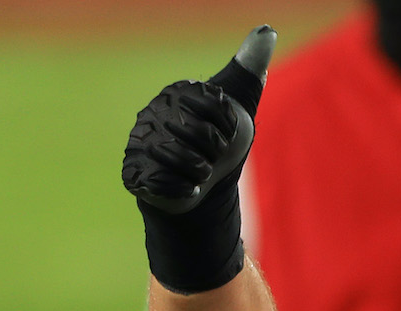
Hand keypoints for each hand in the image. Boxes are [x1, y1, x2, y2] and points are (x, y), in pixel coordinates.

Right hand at [121, 25, 276, 292]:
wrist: (204, 187)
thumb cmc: (220, 144)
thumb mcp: (240, 104)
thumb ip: (250, 67)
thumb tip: (267, 30)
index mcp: (175, 95)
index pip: (213, 107)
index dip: (228, 128)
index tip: (225, 135)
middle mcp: (151, 114)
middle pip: (198, 135)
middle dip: (216, 154)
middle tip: (210, 157)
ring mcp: (139, 143)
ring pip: (183, 160)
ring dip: (201, 172)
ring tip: (199, 172)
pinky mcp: (133, 173)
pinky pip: (165, 183)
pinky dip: (184, 190)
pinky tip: (187, 188)